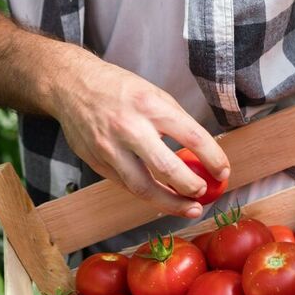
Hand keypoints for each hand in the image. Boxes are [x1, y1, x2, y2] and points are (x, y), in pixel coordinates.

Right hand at [46, 48, 228, 216]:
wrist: (71, 85)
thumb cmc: (118, 88)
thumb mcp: (153, 93)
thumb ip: (175, 121)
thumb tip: (202, 151)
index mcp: (151, 105)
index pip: (193, 137)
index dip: (214, 159)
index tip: (223, 171)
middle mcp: (130, 128)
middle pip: (168, 168)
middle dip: (192, 187)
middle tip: (205, 193)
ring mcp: (110, 148)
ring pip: (143, 187)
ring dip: (171, 203)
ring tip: (190, 208)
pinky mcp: (96, 162)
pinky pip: (126, 185)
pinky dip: (147, 194)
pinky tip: (161, 198)